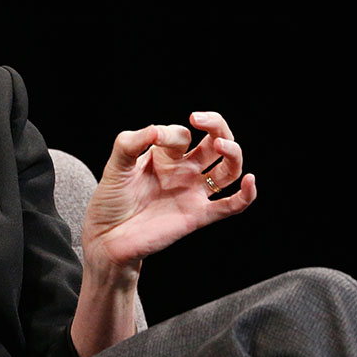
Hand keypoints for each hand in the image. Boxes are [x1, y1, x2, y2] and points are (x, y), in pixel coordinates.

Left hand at [82, 112, 255, 275]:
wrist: (106, 237)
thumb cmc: (110, 200)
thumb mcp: (115, 166)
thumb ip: (130, 143)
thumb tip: (157, 129)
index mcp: (165, 155)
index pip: (182, 134)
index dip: (171, 132)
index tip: (154, 137)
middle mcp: (183, 170)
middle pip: (215, 142)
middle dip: (216, 126)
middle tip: (202, 119)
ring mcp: (193, 192)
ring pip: (228, 169)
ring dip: (233, 154)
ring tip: (221, 145)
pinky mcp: (198, 216)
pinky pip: (230, 206)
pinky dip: (246, 195)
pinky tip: (250, 181)